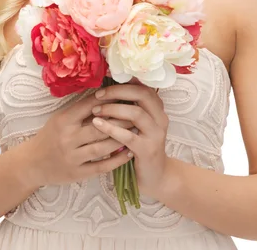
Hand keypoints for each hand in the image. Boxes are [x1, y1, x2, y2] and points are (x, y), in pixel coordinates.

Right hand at [24, 92, 134, 187]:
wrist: (32, 163)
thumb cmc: (50, 136)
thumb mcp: (60, 118)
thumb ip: (80, 108)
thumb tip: (106, 94)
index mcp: (64, 120)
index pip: (90, 106)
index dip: (109, 100)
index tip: (126, 96)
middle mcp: (68, 138)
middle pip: (100, 127)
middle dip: (121, 120)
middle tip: (138, 114)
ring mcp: (72, 157)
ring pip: (103, 147)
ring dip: (122, 139)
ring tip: (137, 131)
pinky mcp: (77, 173)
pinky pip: (101, 166)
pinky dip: (117, 160)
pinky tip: (129, 152)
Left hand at [91, 83, 169, 198]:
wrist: (155, 176)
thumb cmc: (140, 146)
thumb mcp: (138, 124)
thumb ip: (130, 107)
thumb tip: (109, 88)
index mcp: (157, 109)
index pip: (142, 87)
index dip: (124, 82)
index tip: (105, 81)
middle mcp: (160, 118)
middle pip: (141, 95)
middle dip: (117, 92)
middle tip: (98, 95)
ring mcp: (156, 134)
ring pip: (136, 113)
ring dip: (113, 109)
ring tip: (96, 110)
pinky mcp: (148, 150)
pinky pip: (128, 136)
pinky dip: (111, 128)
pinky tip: (98, 124)